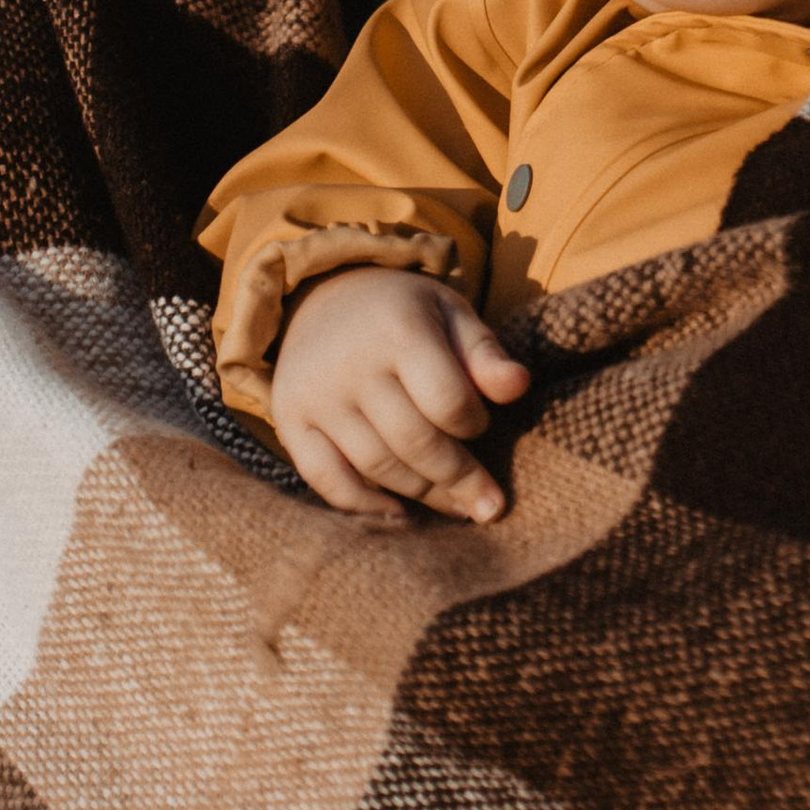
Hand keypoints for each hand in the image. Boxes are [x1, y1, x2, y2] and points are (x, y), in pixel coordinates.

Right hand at [270, 268, 529, 527]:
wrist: (321, 295)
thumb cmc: (403, 313)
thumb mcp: (449, 313)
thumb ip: (484, 352)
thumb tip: (520, 386)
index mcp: (398, 329)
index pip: (448, 400)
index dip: (474, 424)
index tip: (482, 425)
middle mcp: (351, 363)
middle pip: (414, 442)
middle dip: (459, 479)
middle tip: (490, 506)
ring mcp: (316, 395)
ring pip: (377, 465)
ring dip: (422, 495)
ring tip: (457, 508)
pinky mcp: (289, 419)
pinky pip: (325, 479)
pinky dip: (363, 505)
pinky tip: (399, 513)